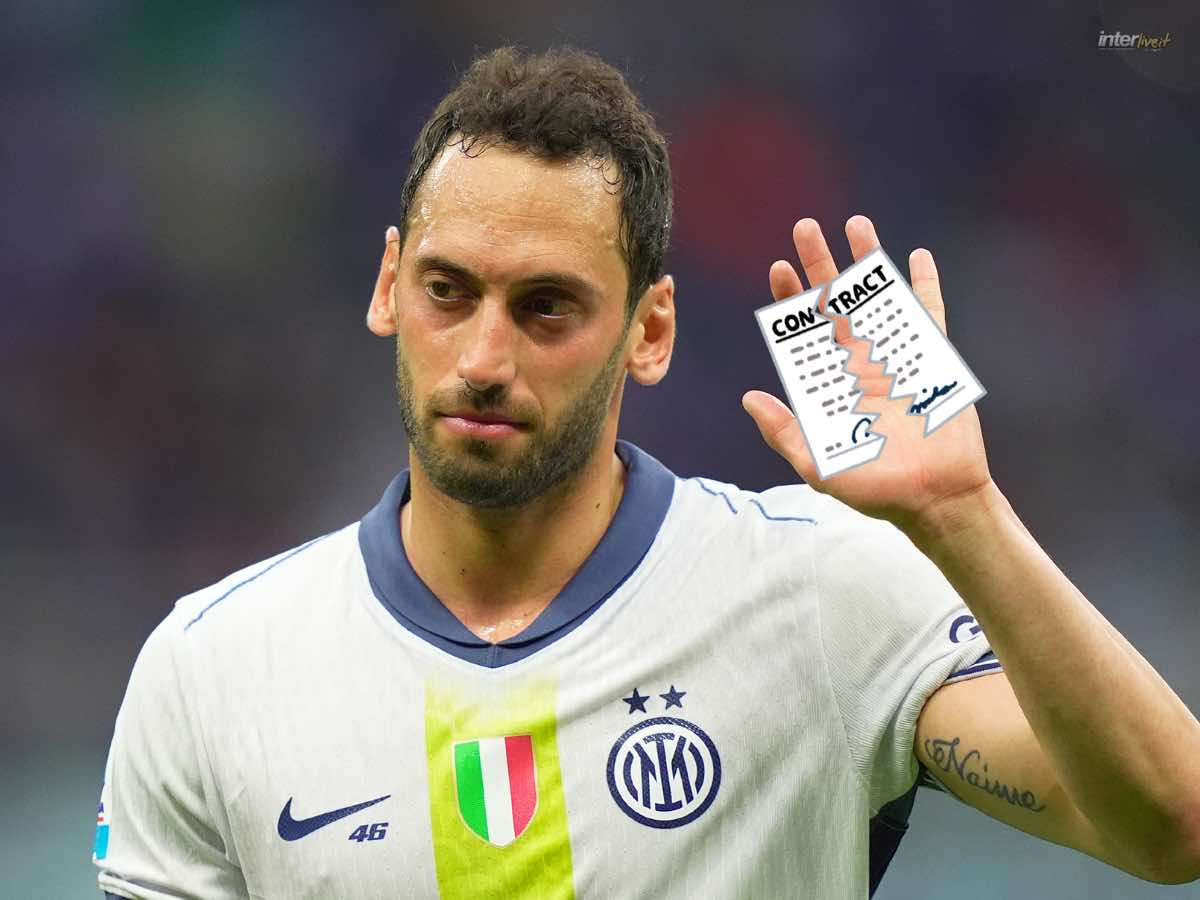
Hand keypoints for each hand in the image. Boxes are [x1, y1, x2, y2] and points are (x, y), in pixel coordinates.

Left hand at [742, 215, 992, 534]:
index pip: (803, 331)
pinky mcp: (932, 362)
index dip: (790, 298)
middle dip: (819, 264)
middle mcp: (858, 363)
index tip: (778, 267)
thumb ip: (784, 432)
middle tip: (804, 226)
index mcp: (829, 383)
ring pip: (877, 299)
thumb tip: (749, 398)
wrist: (933, 500)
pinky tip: (918, 257)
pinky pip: (928, 316)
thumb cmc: (874, 491)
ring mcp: (895, 358)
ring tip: (856, 224)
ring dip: (867, 262)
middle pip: (835, 302)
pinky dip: (924, 287)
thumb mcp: (818, 465)